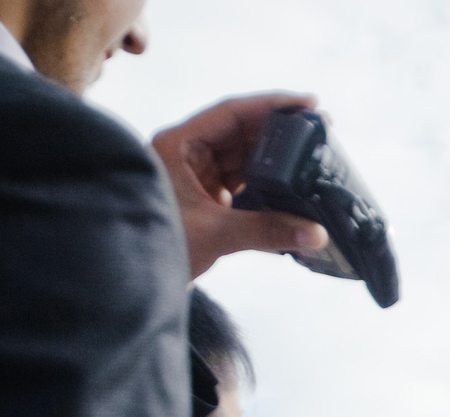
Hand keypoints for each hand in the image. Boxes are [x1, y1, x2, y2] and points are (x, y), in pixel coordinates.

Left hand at [149, 93, 332, 279]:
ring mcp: (196, 175)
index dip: (271, 105)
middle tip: (320, 129)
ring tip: (312, 157)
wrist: (129, 279)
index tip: (309, 103)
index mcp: (178, 145)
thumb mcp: (214, 234)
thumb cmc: (154, 246)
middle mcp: (186, 153)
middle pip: (241, 132)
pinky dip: (267, 185)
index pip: (231, 113)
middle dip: (280, 132)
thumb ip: (267, 231)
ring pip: (244, 157)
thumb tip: (316, 234)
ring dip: (277, 160)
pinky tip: (291, 187)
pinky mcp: (205, 198)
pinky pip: (242, 182)